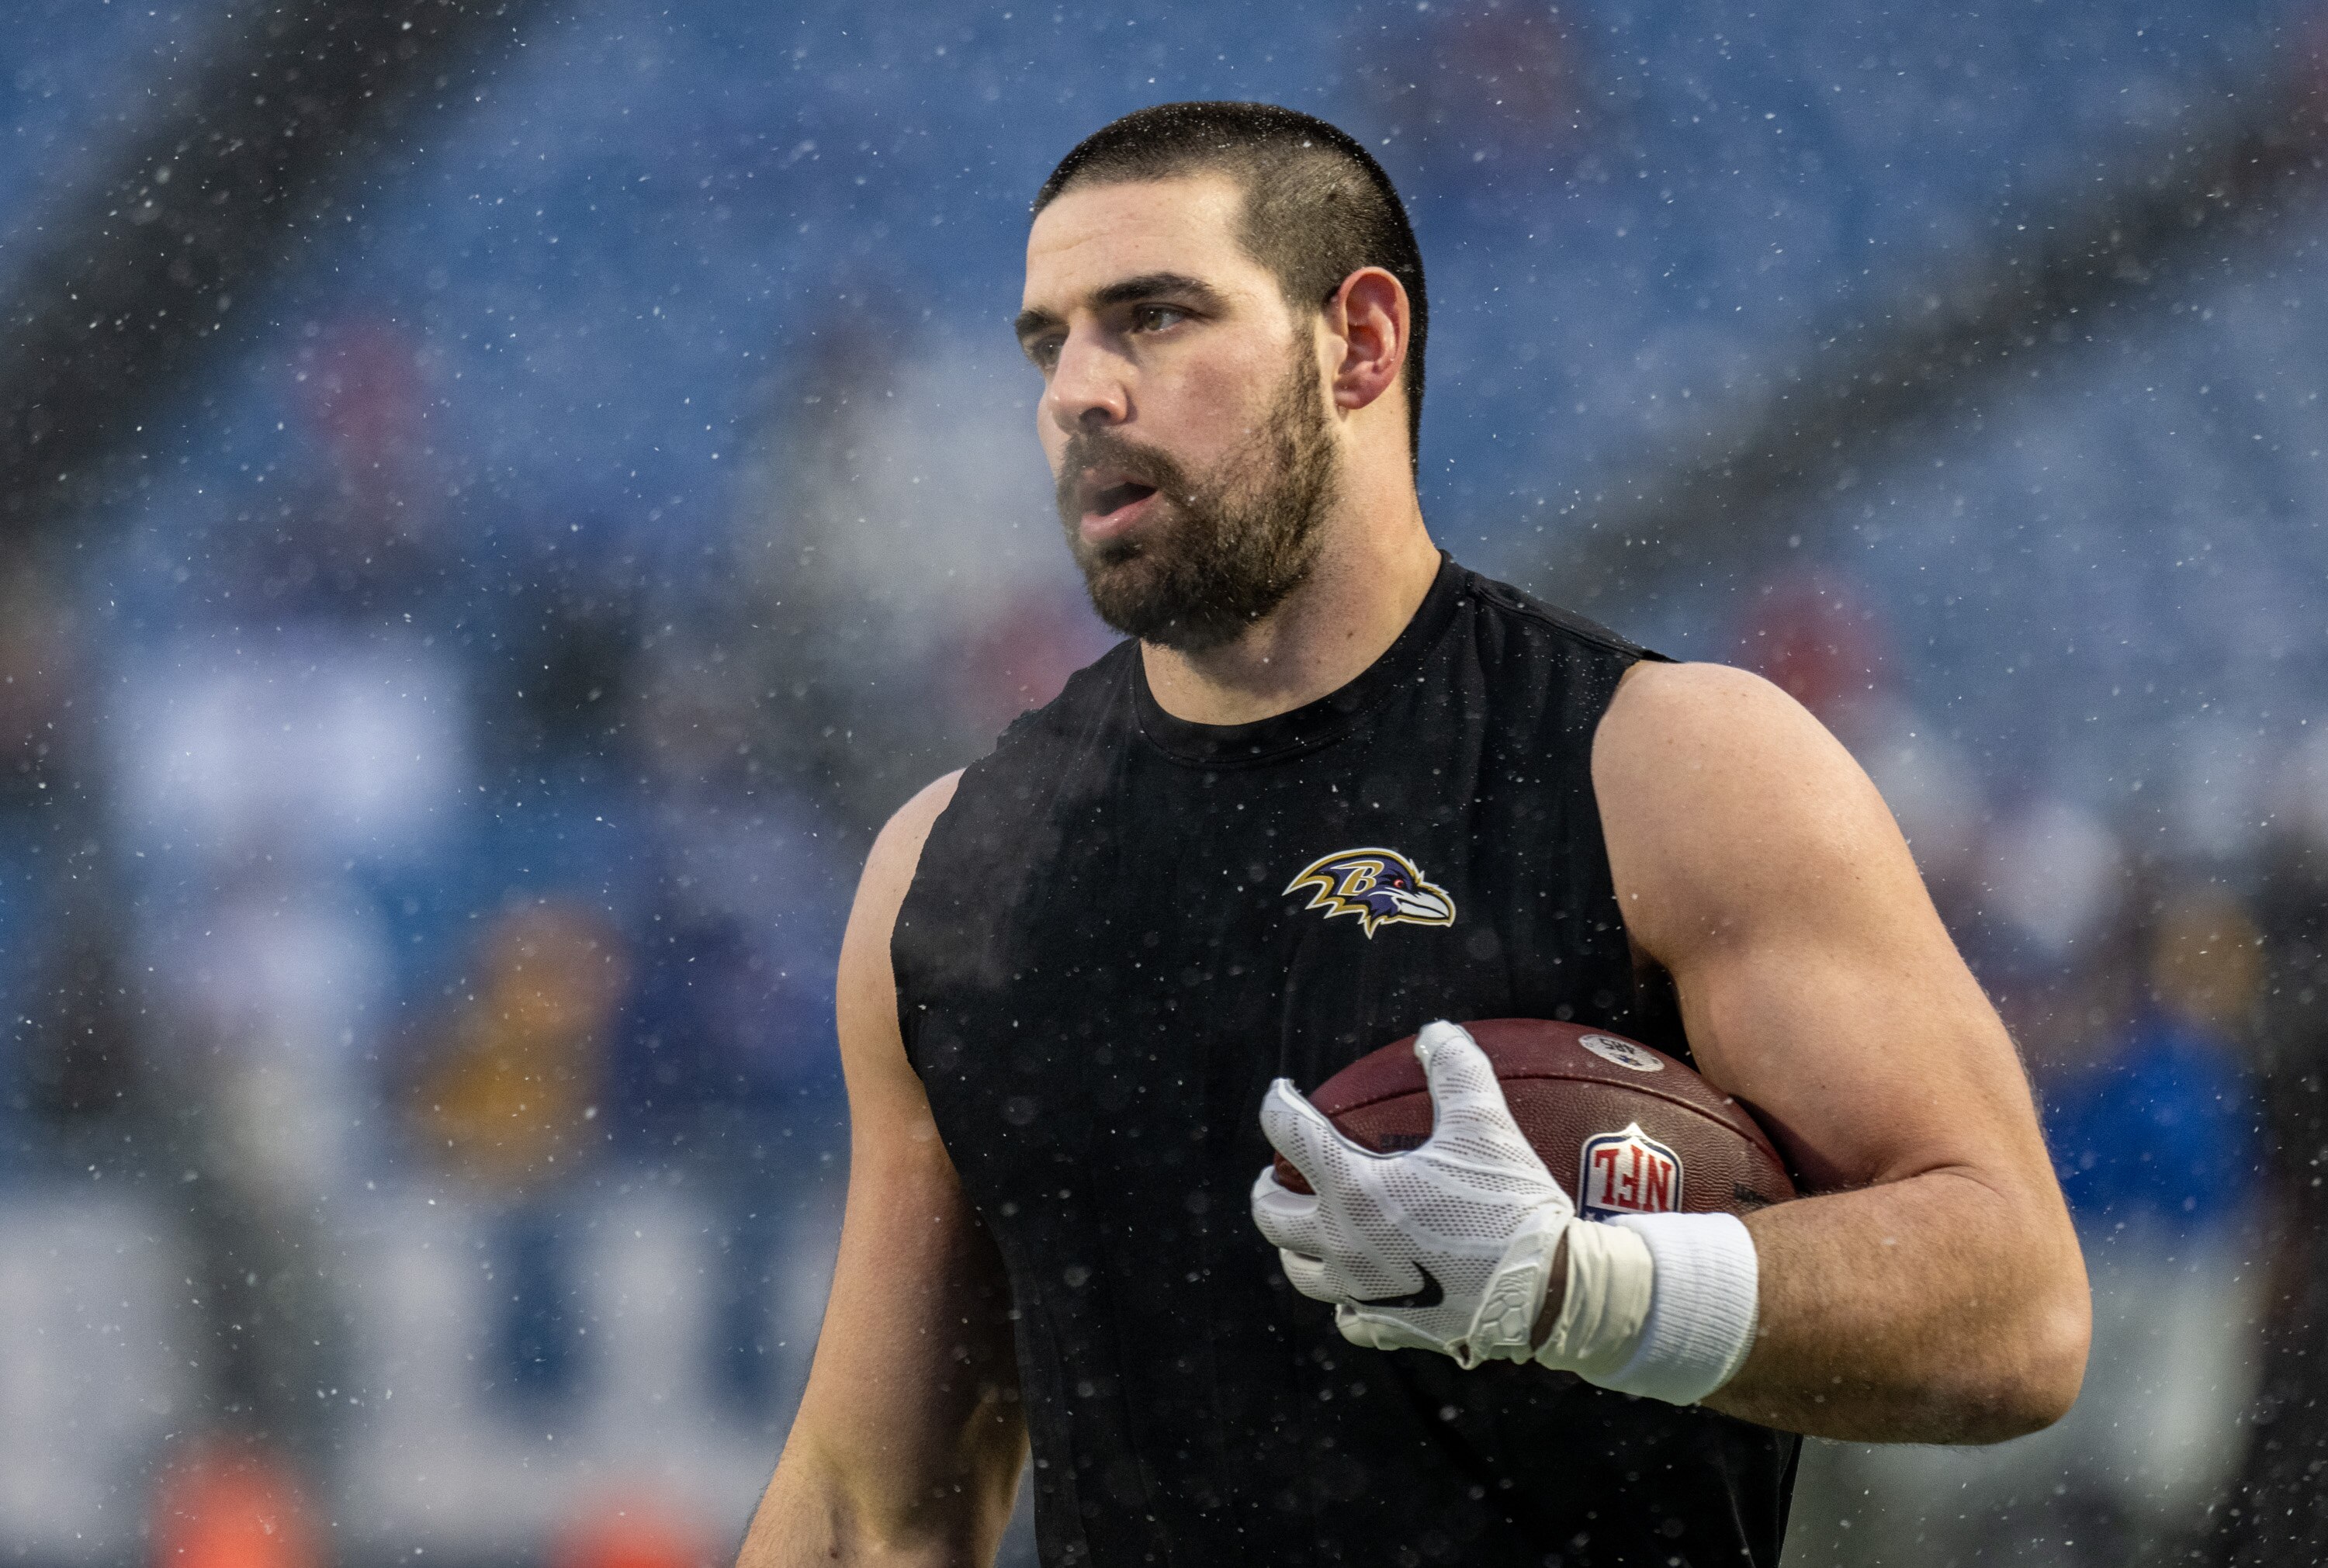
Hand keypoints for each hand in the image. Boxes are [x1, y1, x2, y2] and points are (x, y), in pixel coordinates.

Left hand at [1250, 1020, 1575, 1367]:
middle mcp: (1343, 1244)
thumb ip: (1457, 1071)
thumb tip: (1435, 1033)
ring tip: (1309, 1229)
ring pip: (1300, 1271)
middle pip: (1272, 1217)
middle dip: (1267, 1190)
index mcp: (1355, 1190)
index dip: (1278, 1106)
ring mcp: (1361, 1293)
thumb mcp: (1487, 1125)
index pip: (1290, 1134)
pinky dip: (1345, 1299)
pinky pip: (1348, 1317)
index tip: (1281, 1095)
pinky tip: (1358, 1288)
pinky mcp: (1389, 1328)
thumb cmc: (1511, 1205)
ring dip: (1295, 1246)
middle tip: (1277, 1176)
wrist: (1546, 1293)